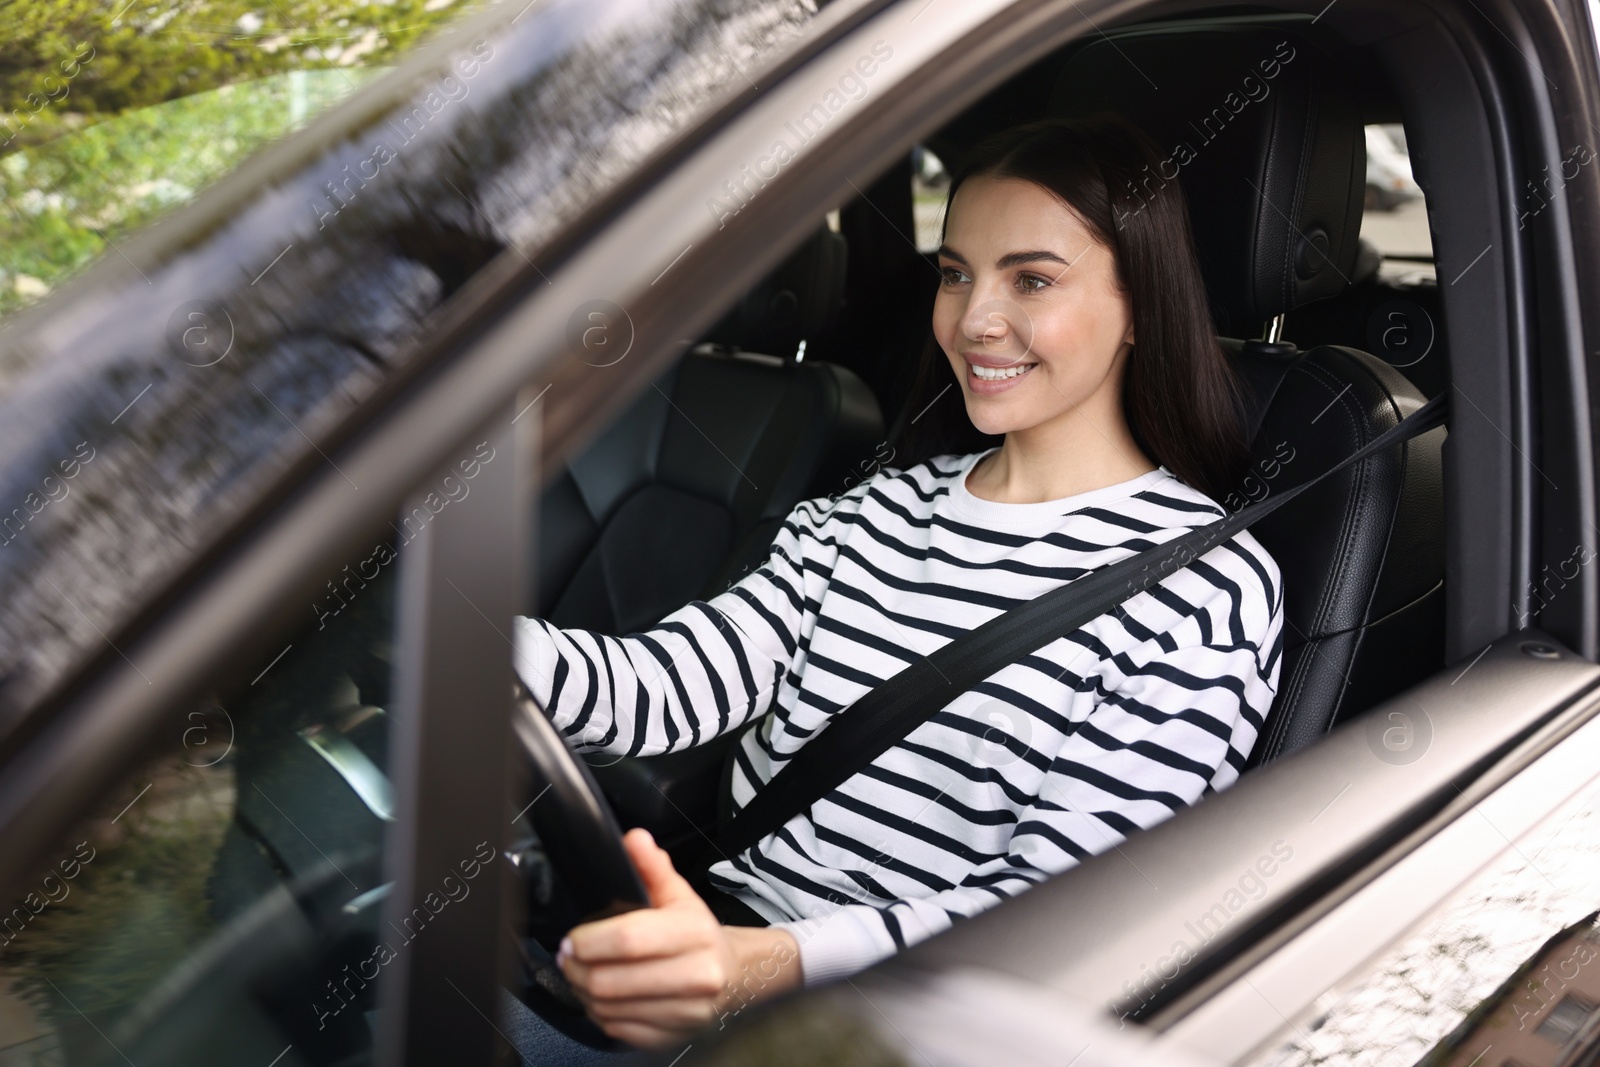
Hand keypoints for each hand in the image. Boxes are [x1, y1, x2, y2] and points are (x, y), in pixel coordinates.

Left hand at [557, 828, 802, 1047]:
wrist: (735, 975)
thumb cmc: (699, 935)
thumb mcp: (680, 895)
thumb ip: (653, 866)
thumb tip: (634, 840)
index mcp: (695, 933)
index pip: (629, 939)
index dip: (590, 940)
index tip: (572, 938)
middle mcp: (697, 976)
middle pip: (612, 981)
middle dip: (578, 969)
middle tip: (569, 957)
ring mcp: (686, 1012)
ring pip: (610, 1010)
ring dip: (584, 993)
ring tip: (581, 975)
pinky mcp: (674, 1038)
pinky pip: (619, 1030)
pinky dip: (601, 1015)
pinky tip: (601, 998)